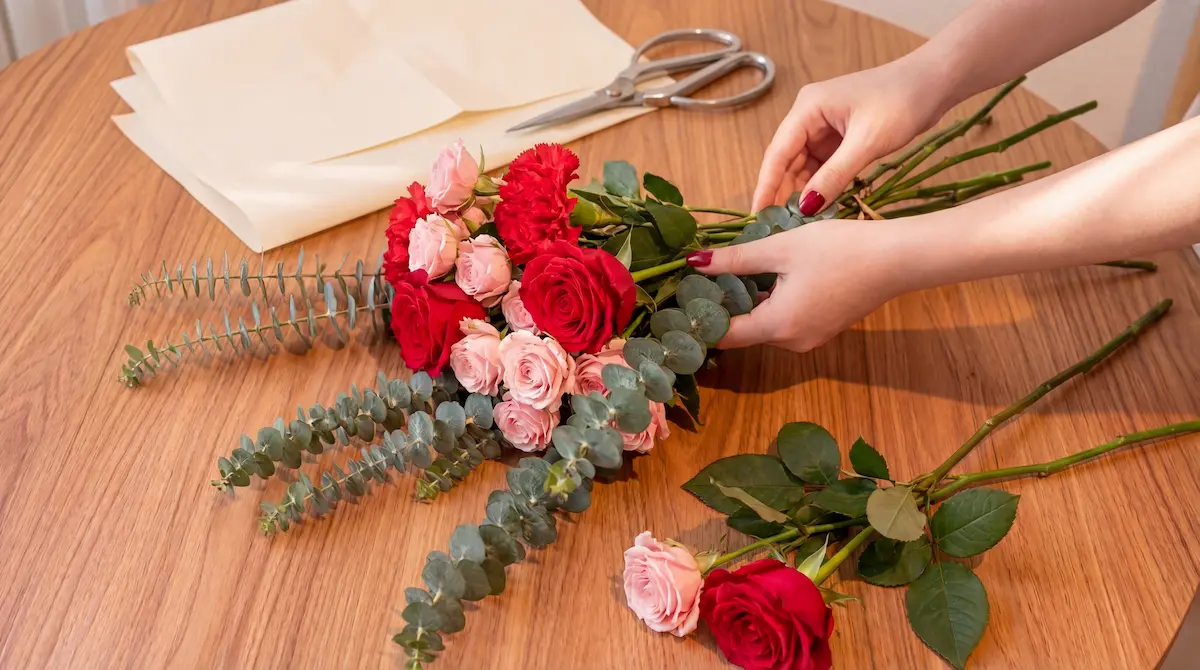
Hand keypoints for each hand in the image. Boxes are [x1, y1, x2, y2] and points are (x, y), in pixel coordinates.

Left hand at [687, 219, 903, 351]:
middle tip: (707, 274)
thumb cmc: (839, 250)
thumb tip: (695, 263)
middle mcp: (792, 341)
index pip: (724, 336)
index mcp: (777, 326)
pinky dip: (774, 301)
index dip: (701, 319)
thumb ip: (736, 260)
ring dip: (751, 301)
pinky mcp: (825, 327)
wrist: (897, 258)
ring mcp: (811, 337)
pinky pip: (787, 319)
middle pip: (745, 330)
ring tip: (737, 268)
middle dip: (725, 305)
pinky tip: (774, 273)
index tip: (685, 297)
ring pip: (766, 323)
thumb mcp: (781, 248)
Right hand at [753, 56, 948, 213]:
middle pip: (786, 161)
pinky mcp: (840, 137)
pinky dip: (821, 186)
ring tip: (798, 223)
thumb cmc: (901, 102)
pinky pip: (823, 166)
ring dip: (803, 192)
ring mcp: (824, 127)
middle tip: (778, 227)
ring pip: (804, 166)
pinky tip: (820, 207)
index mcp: (807, 108)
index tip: (757, 215)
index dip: (766, 186)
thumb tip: (805, 208)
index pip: (777, 153)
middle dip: (783, 193)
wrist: (934, 82)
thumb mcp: (866, 142)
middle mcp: (809, 116)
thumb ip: (834, 176)